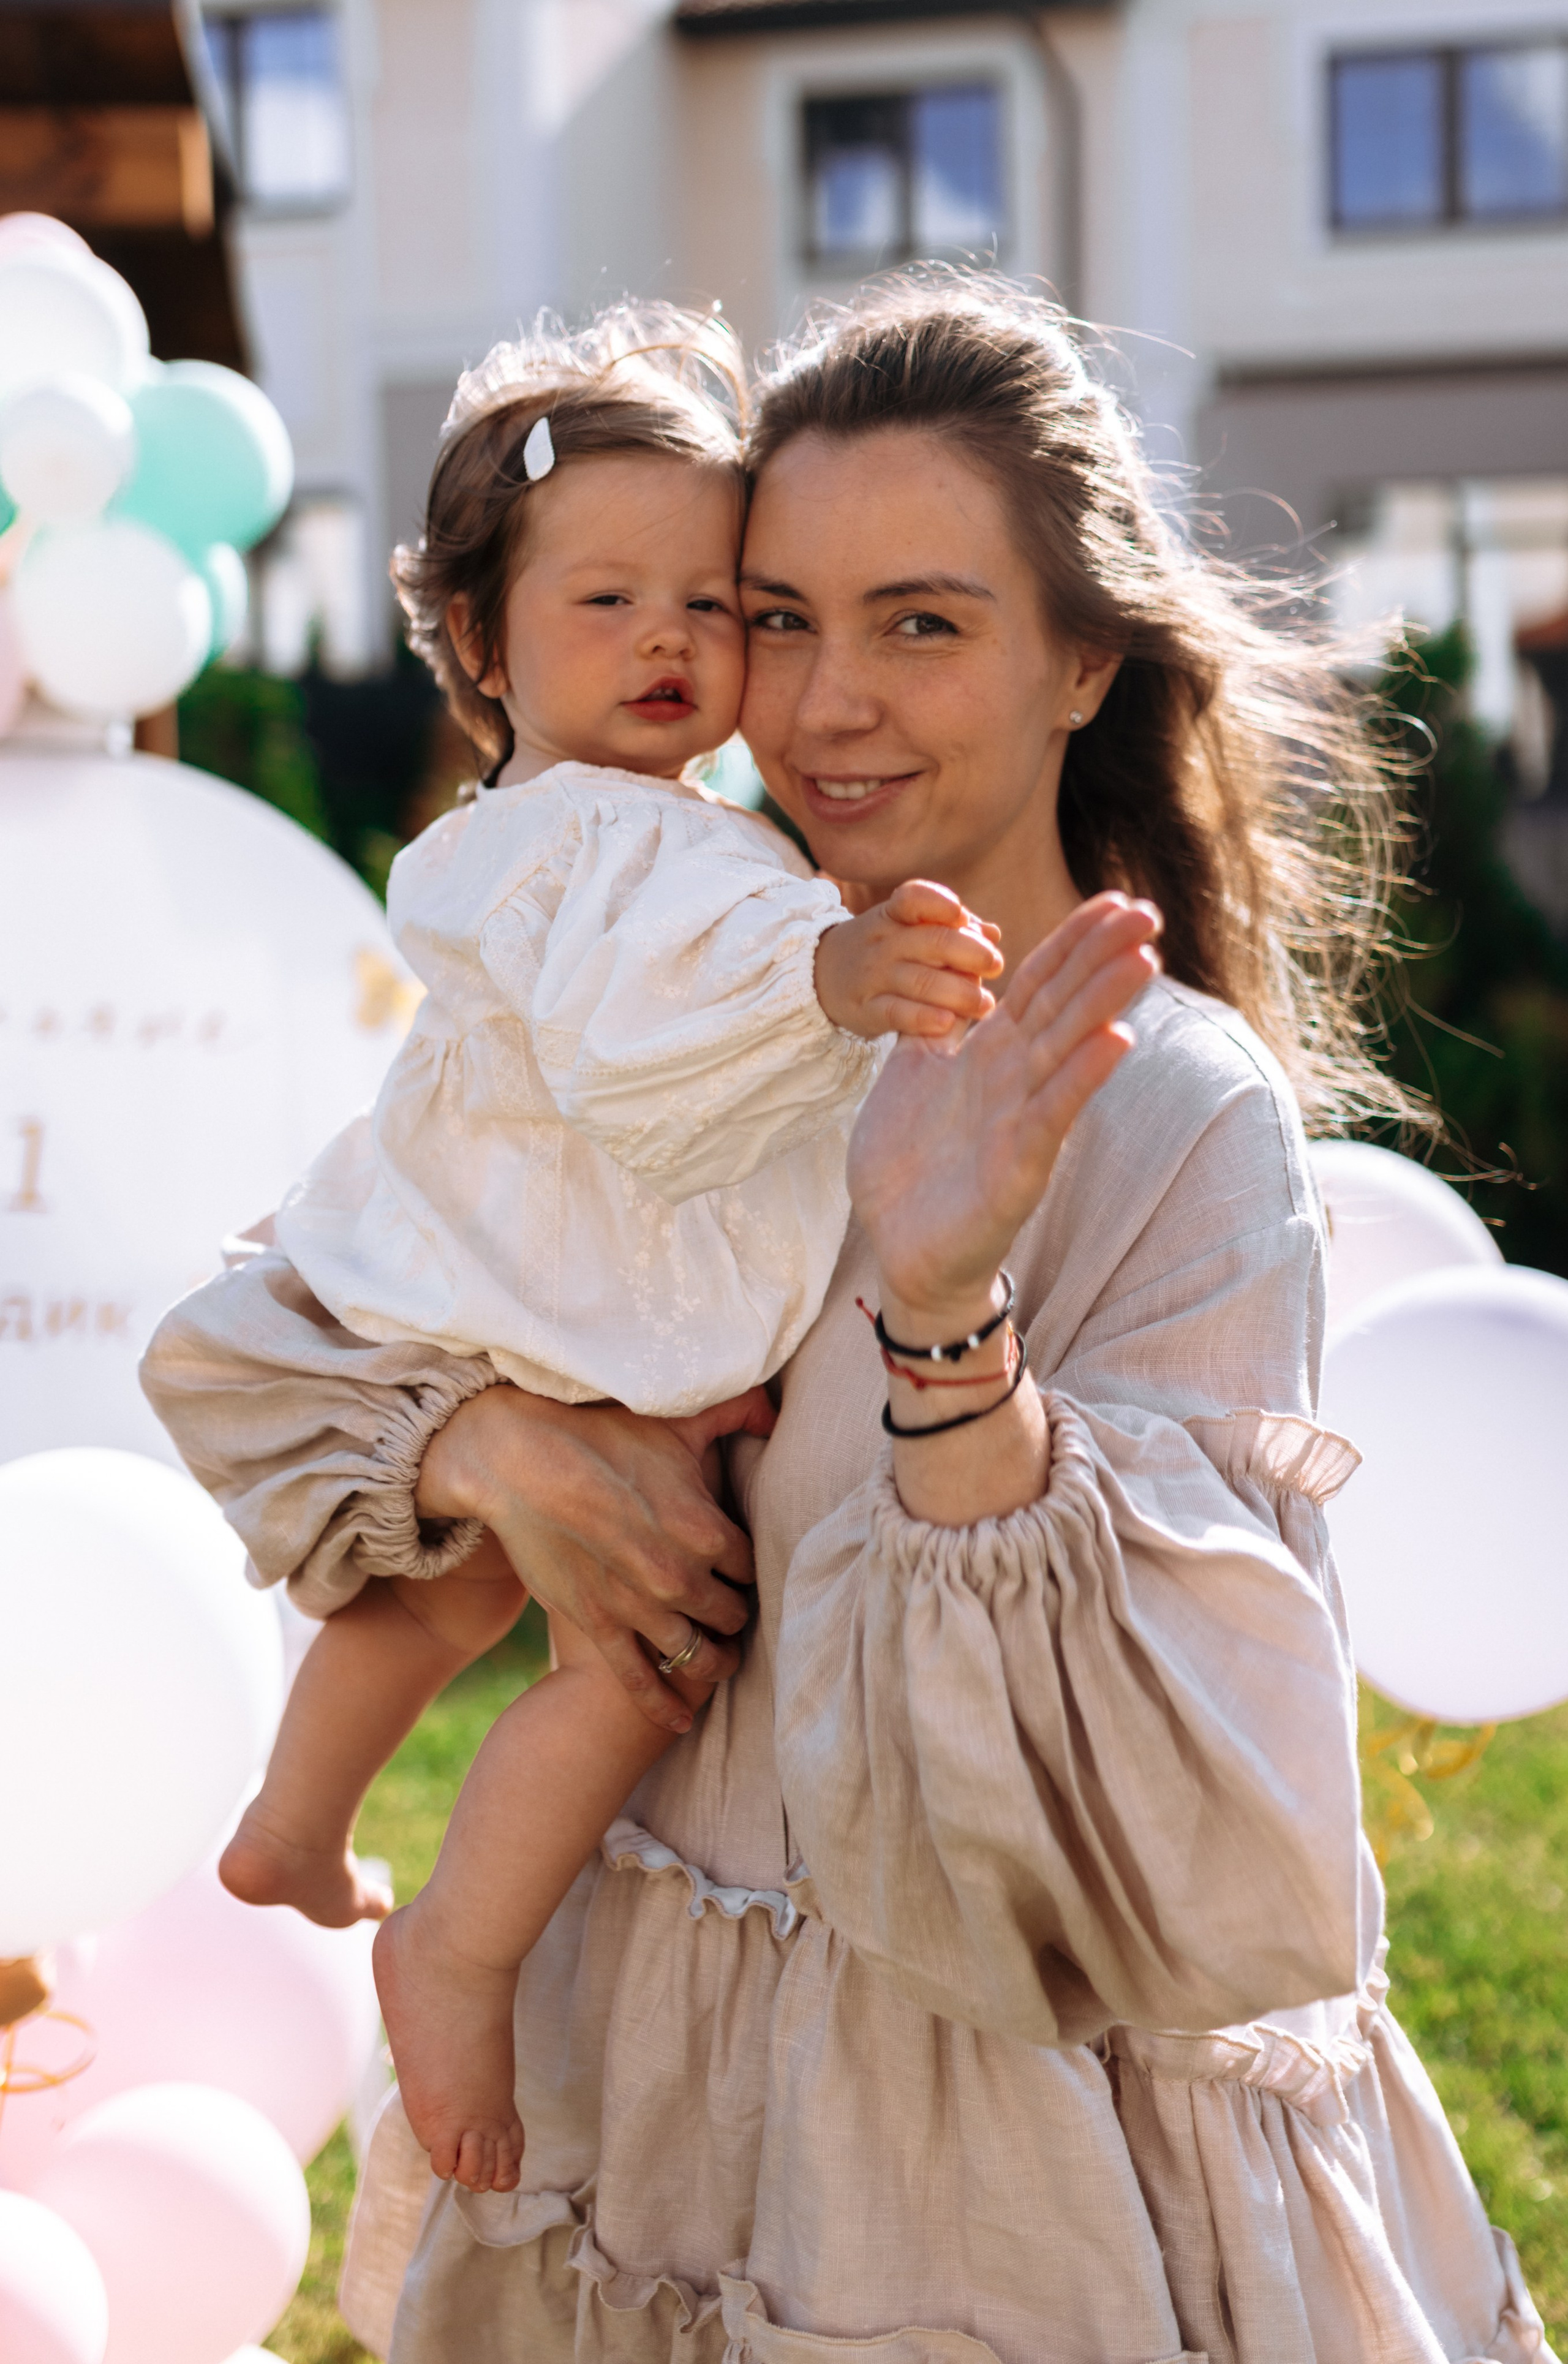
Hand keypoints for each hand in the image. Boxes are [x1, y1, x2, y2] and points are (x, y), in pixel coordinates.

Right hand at [416, 1384, 774, 1731]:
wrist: (517, 1461)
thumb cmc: (598, 1433)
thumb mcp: (674, 1421)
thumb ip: (735, 1413)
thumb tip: (776, 1415)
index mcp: (706, 1528)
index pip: (752, 1565)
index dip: (749, 1567)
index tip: (745, 1571)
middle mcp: (680, 1577)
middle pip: (730, 1613)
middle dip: (734, 1614)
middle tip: (733, 1612)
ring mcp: (638, 1608)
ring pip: (695, 1654)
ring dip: (712, 1661)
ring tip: (719, 1659)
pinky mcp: (598, 1627)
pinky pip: (641, 1681)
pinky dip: (664, 1705)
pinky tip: (682, 1718)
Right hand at [815, 879, 1003, 1040]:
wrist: (820, 976)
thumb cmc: (882, 950)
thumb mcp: (907, 930)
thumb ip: (950, 930)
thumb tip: (992, 933)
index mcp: (894, 915)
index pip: (913, 898)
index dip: (939, 903)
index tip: (962, 916)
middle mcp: (883, 943)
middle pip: (931, 942)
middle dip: (970, 953)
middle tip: (996, 964)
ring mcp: (873, 977)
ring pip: (921, 981)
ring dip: (959, 992)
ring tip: (984, 1004)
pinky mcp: (866, 1010)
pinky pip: (897, 1013)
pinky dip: (923, 1018)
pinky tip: (947, 1022)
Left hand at [848, 893, 1160, 1326]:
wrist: (902, 1248)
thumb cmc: (910, 1165)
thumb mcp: (910, 1075)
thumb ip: (931, 1024)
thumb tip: (941, 973)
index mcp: (990, 1053)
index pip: (1039, 982)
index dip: (1073, 940)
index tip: (1115, 898)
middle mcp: (1015, 1080)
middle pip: (1065, 1004)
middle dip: (1104, 956)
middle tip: (1150, 911)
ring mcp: (1021, 1121)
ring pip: (1068, 1049)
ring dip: (1104, 1003)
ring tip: (1143, 959)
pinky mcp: (1018, 1168)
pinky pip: (1053, 1113)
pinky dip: (1082, 1077)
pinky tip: (1117, 1040)